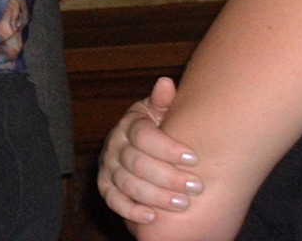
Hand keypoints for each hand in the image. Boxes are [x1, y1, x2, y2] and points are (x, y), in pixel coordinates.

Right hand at [97, 77, 203, 227]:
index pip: (143, 135)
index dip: (168, 148)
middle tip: (195, 187)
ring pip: (127, 184)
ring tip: (182, 204)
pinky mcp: (105, 186)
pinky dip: (130, 210)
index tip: (194, 158)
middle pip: (136, 162)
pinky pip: (113, 200)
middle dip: (168, 177)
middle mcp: (114, 144)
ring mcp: (108, 167)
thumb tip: (165, 83)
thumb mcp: (161, 112)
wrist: (141, 148)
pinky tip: (151, 217)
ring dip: (155, 196)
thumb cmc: (158, 129)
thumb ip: (164, 101)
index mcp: (130, 124)